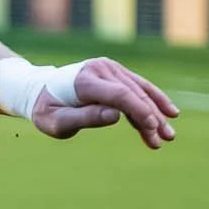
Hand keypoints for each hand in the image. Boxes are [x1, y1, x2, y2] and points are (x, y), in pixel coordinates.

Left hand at [32, 57, 179, 148]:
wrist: (38, 90)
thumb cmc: (45, 110)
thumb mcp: (56, 121)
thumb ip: (84, 118)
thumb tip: (115, 116)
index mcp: (84, 81)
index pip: (119, 94)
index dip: (138, 110)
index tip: (151, 127)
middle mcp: (100, 69)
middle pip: (133, 95)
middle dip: (150, 118)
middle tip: (163, 140)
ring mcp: (109, 68)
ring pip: (139, 92)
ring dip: (156, 113)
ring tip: (168, 136)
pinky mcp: (115, 72)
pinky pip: (138, 87)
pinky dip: (153, 101)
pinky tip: (170, 114)